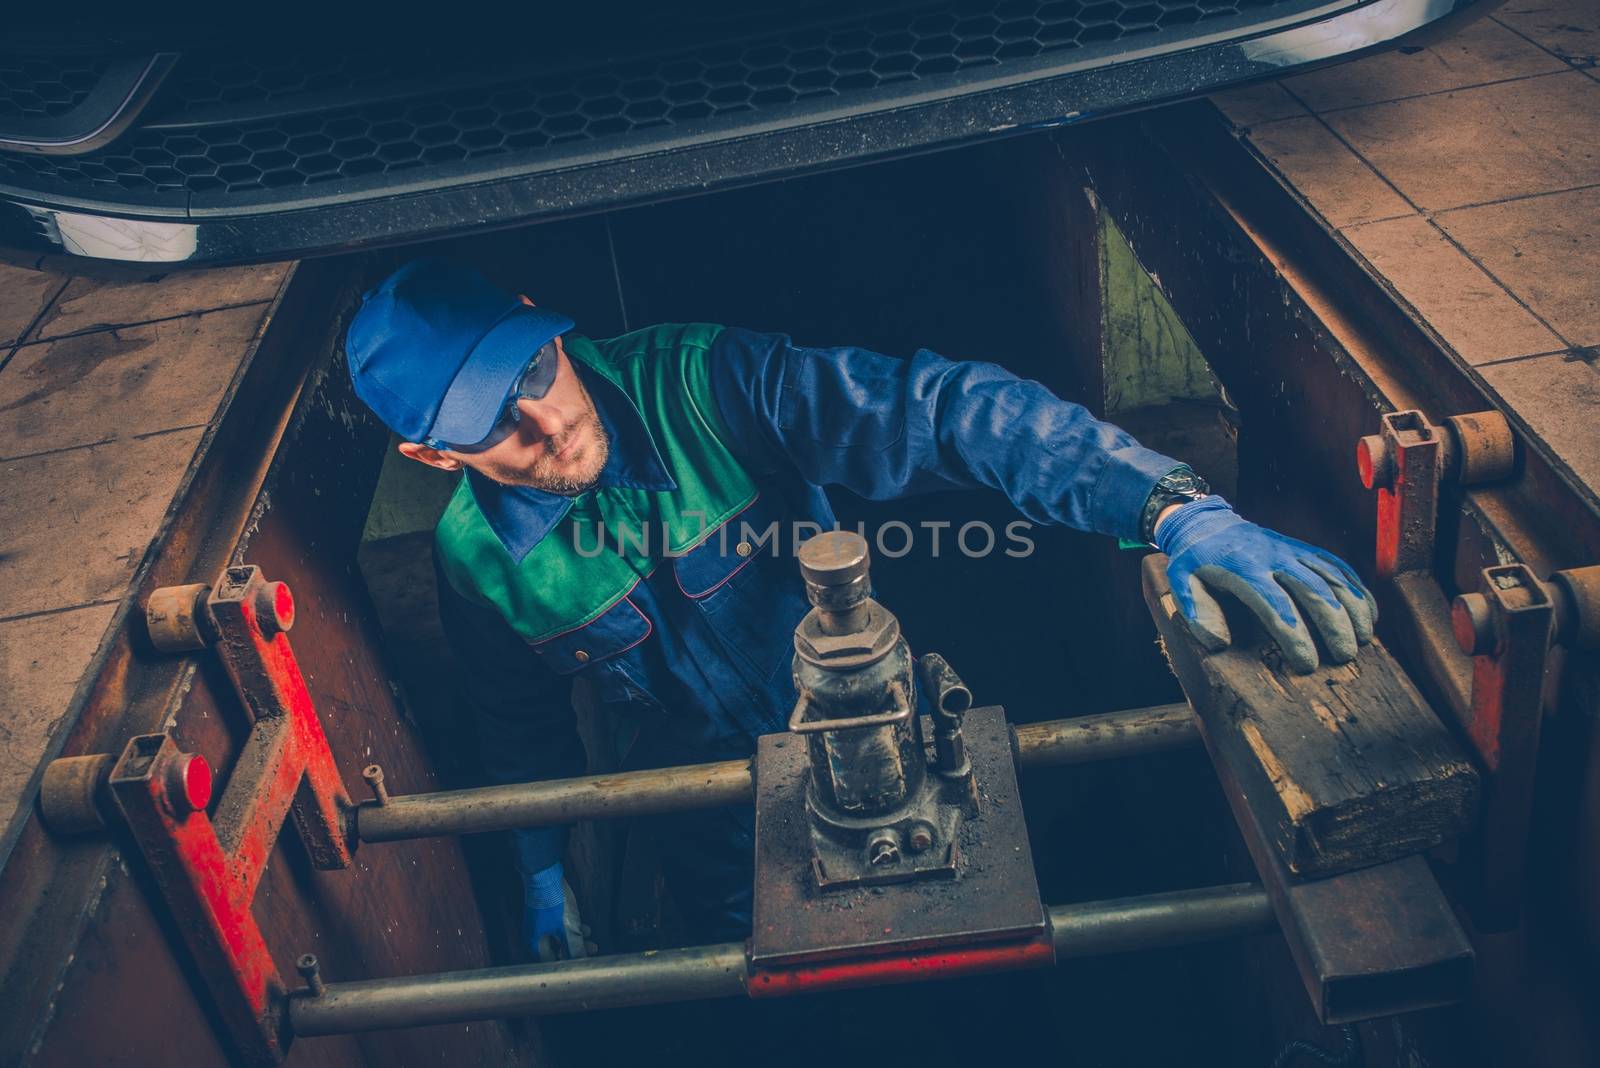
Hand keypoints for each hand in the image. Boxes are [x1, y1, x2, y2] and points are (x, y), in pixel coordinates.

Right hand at [523, 862, 593, 961]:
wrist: (544, 873)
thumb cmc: (554, 901)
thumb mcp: (569, 927)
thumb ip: (575, 947)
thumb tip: (582, 964)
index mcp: (535, 944)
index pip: (553, 964)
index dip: (570, 965)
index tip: (584, 964)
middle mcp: (534, 937)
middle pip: (557, 952)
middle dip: (576, 951)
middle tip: (592, 950)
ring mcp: (539, 925)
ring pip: (560, 939)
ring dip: (576, 940)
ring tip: (592, 939)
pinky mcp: (545, 915)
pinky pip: (558, 928)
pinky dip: (571, 930)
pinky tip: (584, 927)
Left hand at [1155, 497, 1375, 673]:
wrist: (1208, 522)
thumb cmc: (1196, 561)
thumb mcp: (1182, 583)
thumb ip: (1197, 613)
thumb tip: (1220, 644)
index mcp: (1244, 568)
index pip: (1276, 605)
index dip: (1294, 635)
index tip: (1306, 664)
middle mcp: (1275, 557)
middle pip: (1314, 591)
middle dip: (1334, 626)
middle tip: (1344, 657)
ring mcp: (1293, 551)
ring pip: (1333, 577)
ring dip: (1353, 609)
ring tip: (1364, 641)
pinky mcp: (1305, 549)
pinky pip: (1338, 566)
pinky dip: (1358, 589)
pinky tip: (1370, 614)